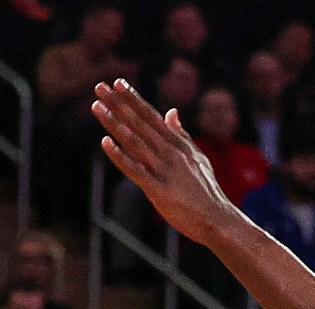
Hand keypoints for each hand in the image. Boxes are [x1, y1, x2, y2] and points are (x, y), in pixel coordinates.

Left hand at [92, 79, 240, 241]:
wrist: (216, 218)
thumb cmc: (206, 190)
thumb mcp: (196, 157)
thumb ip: (181, 134)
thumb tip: (171, 112)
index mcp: (177, 143)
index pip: (151, 116)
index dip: (133, 99)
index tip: (118, 83)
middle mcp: (169, 152)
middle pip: (139, 123)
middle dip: (118, 104)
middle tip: (99, 87)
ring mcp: (163, 170)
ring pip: (134, 141)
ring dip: (114, 123)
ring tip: (97, 107)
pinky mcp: (158, 190)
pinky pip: (135, 170)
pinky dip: (120, 156)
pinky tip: (105, 143)